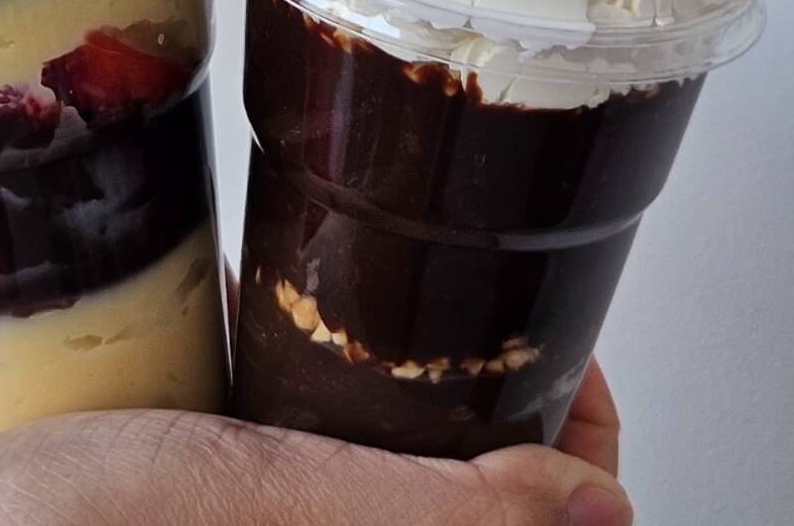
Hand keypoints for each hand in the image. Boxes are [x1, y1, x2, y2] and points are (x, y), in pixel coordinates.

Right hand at [0, 358, 628, 525]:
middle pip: (452, 486)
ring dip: (385, 370)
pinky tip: (266, 306)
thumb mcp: (270, 512)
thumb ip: (430, 517)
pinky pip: (279, 437)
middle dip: (480, 390)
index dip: (576, 446)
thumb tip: (597, 514)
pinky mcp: (196, 500)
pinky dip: (292, 374)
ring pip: (368, 453)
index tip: (571, 358)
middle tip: (481, 303)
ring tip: (386, 290)